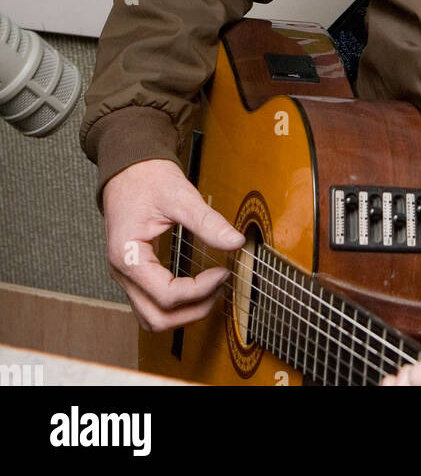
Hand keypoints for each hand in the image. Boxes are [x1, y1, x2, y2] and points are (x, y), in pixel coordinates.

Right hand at [103, 158, 244, 331]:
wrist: (128, 166)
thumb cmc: (147, 178)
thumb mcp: (180, 196)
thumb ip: (207, 222)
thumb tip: (235, 241)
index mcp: (128, 256)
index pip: (167, 295)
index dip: (200, 290)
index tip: (223, 272)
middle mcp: (122, 272)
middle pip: (157, 318)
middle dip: (193, 310)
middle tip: (220, 288)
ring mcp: (126, 275)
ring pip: (151, 317)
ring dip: (183, 314)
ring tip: (210, 291)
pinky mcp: (134, 272)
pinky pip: (151, 303)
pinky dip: (174, 305)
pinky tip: (196, 287)